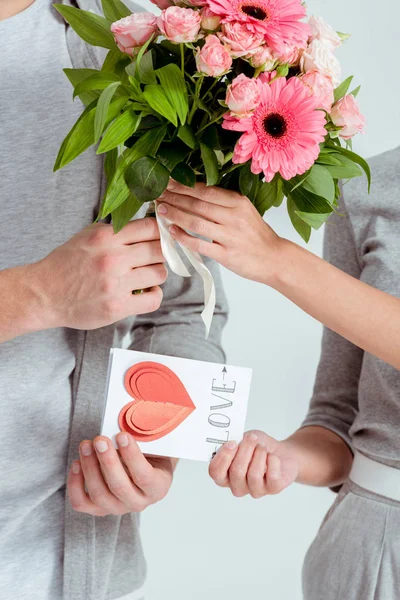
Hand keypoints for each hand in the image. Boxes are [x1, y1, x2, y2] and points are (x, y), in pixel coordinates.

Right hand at [32, 218, 166, 329]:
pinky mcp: (118, 306)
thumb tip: (148, 226)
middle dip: (160, 253)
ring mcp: (116, 284)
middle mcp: (113, 258)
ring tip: (145, 276)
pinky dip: (154, 295)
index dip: (161, 232)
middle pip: (159, 250)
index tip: (161, 237)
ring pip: (159, 273)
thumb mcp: (88, 236)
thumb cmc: (67, 264)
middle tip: (154, 258)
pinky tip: (145, 292)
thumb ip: (115, 231)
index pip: (150, 227)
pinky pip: (154, 299)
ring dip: (156, 274)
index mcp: (106, 237)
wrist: (45, 294)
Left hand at [68, 433, 175, 515]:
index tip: (122, 435)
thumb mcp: (154, 446)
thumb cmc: (149, 454)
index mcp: (157, 488)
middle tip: (100, 439)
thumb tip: (123, 423)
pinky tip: (76, 463)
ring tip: (86, 445)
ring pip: (99, 494)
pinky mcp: (98, 509)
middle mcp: (138, 503)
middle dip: (107, 461)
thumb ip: (143, 438)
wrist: (143, 469)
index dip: (132, 456)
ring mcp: (117, 508)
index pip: (144, 476)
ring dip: (90, 468)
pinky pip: (81, 503)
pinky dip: (75, 484)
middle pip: (119, 487)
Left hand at [158, 180, 281, 283]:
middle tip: (158, 194)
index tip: (167, 182)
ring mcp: (230, 236)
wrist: (275, 259)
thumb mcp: (245, 212)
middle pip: (198, 204)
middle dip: (175, 198)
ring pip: (196, 221)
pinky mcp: (226, 255)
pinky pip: (199, 244)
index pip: (206, 190)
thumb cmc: (257, 236)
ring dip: (176, 214)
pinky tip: (172, 231)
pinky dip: (184, 237)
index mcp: (239, 202)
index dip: (184, 186)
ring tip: (161, 210)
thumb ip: (224, 203)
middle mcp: (234, 216)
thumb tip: (195, 194)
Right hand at [209, 430, 298, 497]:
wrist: (281, 452)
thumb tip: (232, 440)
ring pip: (254, 474)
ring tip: (263, 447)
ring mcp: (255, 490)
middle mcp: (237, 486)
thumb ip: (234, 440)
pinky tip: (272, 456)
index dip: (223, 458)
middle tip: (252, 438)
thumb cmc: (258, 446)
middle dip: (245, 450)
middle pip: (236, 472)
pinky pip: (272, 475)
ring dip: (259, 454)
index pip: (215, 472)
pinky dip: (273, 460)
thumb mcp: (242, 438)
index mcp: (225, 474)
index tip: (232, 443)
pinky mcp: (272, 489)